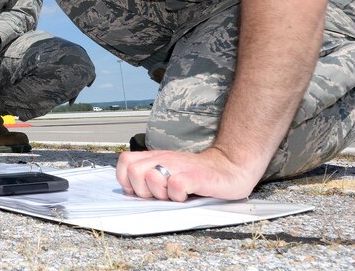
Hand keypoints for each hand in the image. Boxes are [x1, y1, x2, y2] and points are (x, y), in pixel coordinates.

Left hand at [115, 147, 262, 201]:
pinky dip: (178, 196)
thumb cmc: (197, 174)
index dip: (126, 180)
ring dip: (160, 193)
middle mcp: (164, 159)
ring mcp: (179, 166)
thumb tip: (130, 192)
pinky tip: (186, 195)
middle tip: (160, 195)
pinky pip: (176, 186)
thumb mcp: (169, 172)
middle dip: (142, 189)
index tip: (139, 191)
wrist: (229, 168)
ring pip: (150, 177)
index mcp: (155, 158)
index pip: (125, 162)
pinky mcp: (195, 177)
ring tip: (174, 195)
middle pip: (133, 171)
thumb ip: (150, 179)